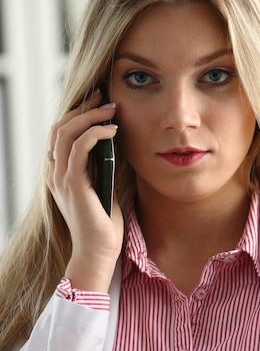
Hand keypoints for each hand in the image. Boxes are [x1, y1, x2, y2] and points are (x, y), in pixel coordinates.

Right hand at [47, 90, 123, 291]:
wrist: (98, 253)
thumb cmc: (103, 226)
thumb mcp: (103, 191)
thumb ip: (101, 171)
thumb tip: (113, 148)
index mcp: (60, 176)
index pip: (60, 136)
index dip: (76, 115)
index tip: (97, 103)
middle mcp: (55, 174)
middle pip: (59, 128)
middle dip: (82, 108)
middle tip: (104, 97)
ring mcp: (61, 179)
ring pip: (66, 133)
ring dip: (89, 117)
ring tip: (111, 110)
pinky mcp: (73, 184)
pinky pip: (79, 148)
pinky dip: (95, 134)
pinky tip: (112, 131)